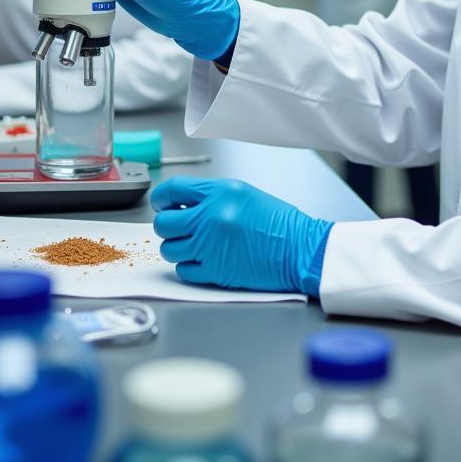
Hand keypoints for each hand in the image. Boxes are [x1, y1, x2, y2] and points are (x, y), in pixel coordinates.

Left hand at [151, 177, 332, 295]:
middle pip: (164, 223)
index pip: (172, 190)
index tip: (162, 204)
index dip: (161, 198)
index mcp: (219, 192)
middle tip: (179, 228)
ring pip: (169, 249)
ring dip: (176, 248)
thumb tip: (182, 204)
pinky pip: (183, 270)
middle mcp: (210, 217)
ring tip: (192, 246)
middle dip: (168, 226)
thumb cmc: (278, 222)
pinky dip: (188, 267)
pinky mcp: (214, 271)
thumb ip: (211, 196)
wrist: (298, 249)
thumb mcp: (243, 194)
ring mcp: (210, 246)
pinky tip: (202, 261)